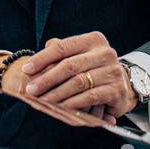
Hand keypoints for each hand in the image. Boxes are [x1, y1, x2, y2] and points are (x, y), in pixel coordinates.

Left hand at [0, 51, 114, 123]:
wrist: (124, 85)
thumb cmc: (93, 69)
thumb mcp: (78, 56)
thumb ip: (58, 54)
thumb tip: (32, 62)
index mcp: (94, 40)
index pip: (63, 47)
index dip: (42, 58)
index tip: (26, 70)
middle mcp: (105, 53)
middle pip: (69, 65)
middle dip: (46, 79)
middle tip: (31, 90)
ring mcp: (113, 71)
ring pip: (78, 82)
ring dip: (57, 94)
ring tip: (43, 101)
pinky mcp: (117, 90)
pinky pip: (90, 97)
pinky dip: (74, 103)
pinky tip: (61, 108)